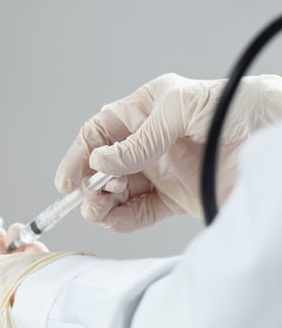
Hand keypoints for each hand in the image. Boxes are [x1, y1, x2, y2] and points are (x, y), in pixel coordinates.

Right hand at [55, 73, 281, 231]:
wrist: (281, 139)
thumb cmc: (244, 106)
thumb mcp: (185, 108)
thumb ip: (142, 137)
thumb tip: (102, 159)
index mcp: (148, 109)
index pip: (100, 131)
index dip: (80, 155)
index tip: (68, 179)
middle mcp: (152, 140)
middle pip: (104, 165)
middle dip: (90, 183)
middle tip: (88, 199)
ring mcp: (164, 170)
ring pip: (119, 190)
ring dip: (103, 203)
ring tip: (100, 212)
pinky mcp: (178, 197)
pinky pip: (142, 211)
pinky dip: (125, 220)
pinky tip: (116, 221)